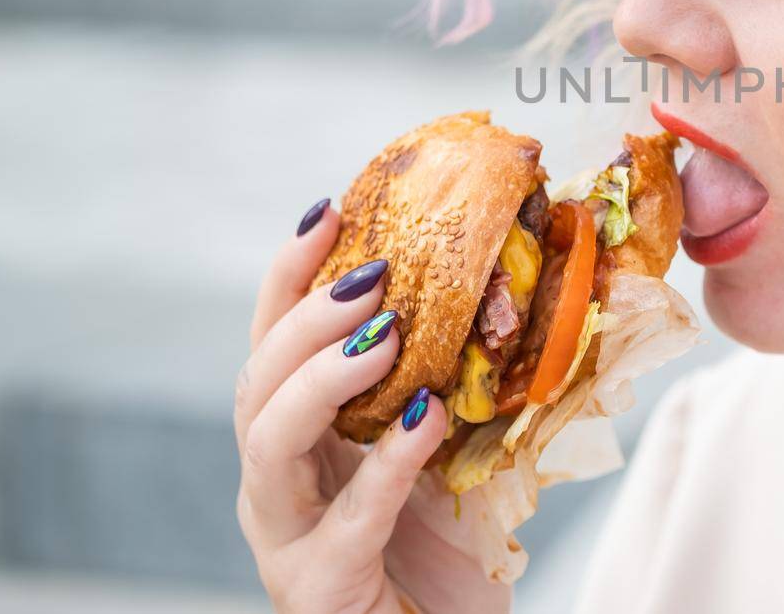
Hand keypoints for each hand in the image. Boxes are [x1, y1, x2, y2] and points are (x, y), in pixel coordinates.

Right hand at [234, 198, 512, 613]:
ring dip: (321, 378)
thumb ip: (466, 374)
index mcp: (304, 437)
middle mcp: (279, 482)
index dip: (292, 274)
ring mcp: (288, 538)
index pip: (275, 339)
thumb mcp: (459, 445)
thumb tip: (527, 279)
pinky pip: (343, 520)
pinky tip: (425, 420)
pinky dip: (384, 465)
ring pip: (267, 442)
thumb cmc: (448, 550)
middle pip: (256, 380)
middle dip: (305, 316)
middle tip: (370, 273)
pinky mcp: (320, 588)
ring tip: (386, 334)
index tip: (329, 209)